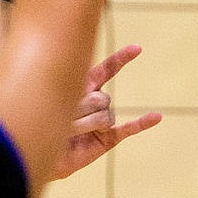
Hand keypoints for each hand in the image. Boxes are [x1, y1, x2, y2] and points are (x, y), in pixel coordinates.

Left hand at [51, 44, 161, 180]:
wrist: (40, 149)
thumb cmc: (42, 120)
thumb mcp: (54, 100)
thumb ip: (74, 95)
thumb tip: (96, 104)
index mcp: (84, 86)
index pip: (107, 69)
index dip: (121, 58)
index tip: (137, 48)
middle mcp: (97, 101)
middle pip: (100, 98)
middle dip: (80, 110)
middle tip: (62, 118)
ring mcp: (104, 120)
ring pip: (104, 116)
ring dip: (85, 125)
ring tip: (69, 132)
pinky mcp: (108, 138)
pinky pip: (128, 129)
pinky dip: (142, 123)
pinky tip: (156, 117)